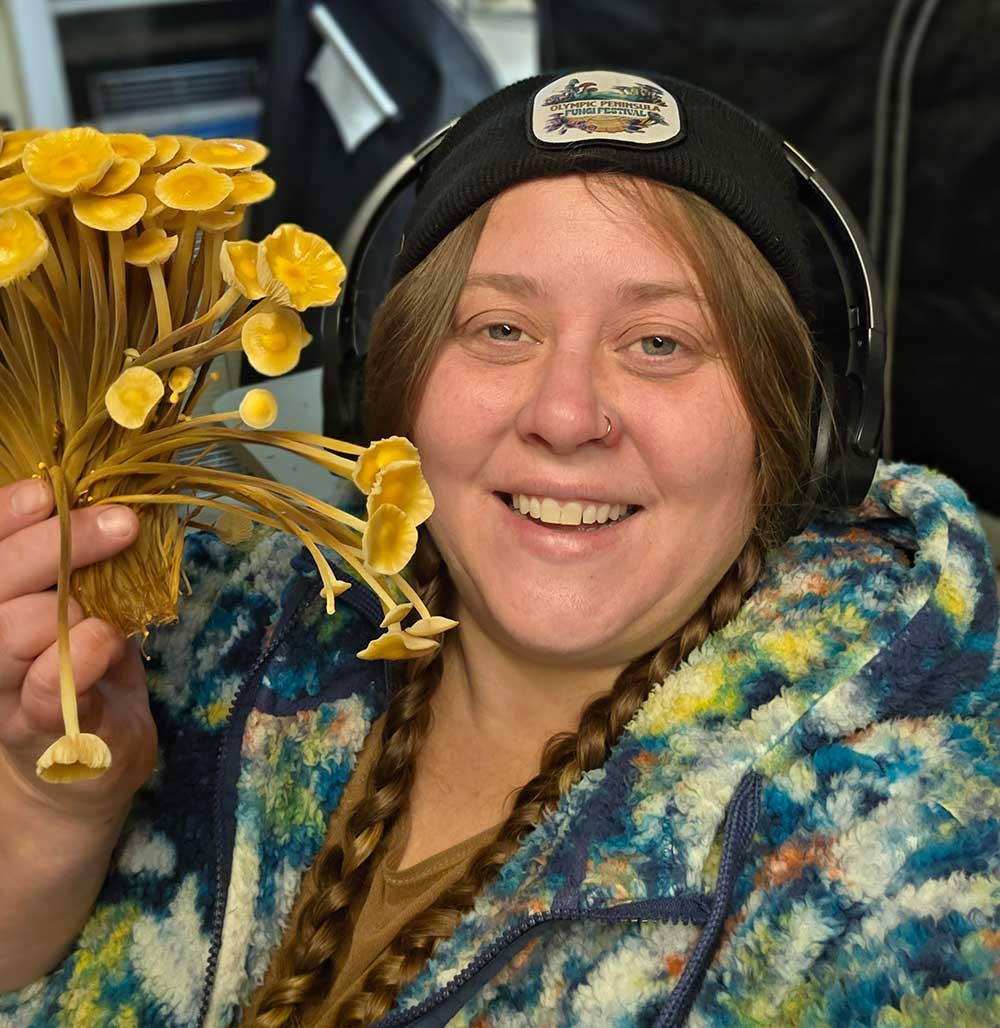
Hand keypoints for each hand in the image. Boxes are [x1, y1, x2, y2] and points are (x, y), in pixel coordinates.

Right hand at [0, 478, 156, 822]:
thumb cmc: (87, 672)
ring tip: (106, 605)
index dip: (3, 515)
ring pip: (8, 633)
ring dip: (66, 605)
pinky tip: (105, 639)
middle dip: (56, 545)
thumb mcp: (86, 608)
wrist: (85, 770)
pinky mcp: (38, 730)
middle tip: (121, 524)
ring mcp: (2, 691)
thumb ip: (85, 569)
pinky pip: (45, 687)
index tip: (47, 491)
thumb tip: (114, 507)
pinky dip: (80, 656)